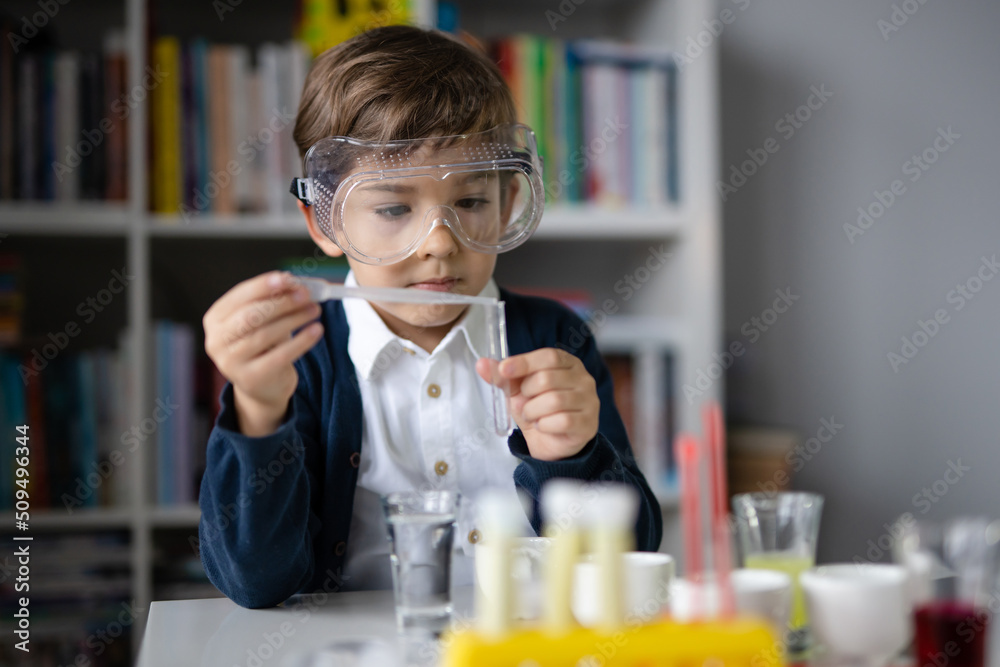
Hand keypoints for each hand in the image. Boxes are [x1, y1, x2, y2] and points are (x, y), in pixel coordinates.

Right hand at [203, 271, 323, 435]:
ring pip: (266, 334)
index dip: (264, 285)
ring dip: (294, 318)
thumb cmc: (262, 345)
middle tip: (306, 295)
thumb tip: (295, 283)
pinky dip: (301, 341)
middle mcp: (217, 341)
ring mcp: (231, 362)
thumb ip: (271, 301)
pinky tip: (317, 330)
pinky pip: (281, 355)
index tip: (288, 278)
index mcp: (216, 319)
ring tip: (315, 309)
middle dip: (281, 302)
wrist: (262, 385)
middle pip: (251, 315)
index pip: (239, 296)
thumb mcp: (261, 321)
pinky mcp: (251, 378)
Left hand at [476, 348, 598, 460]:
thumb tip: (481, 363)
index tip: (504, 370)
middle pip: (547, 378)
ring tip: (532, 416)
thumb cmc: (537, 409)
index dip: (524, 362)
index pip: (548, 356)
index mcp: (567, 363)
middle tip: (524, 403)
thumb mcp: (517, 390)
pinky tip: (543, 426)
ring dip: (533, 411)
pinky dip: (544, 425)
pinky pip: (562, 421)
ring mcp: (589, 401)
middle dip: (527, 394)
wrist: (550, 441)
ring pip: (553, 401)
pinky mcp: (588, 424)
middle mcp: (583, 379)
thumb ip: (502, 375)